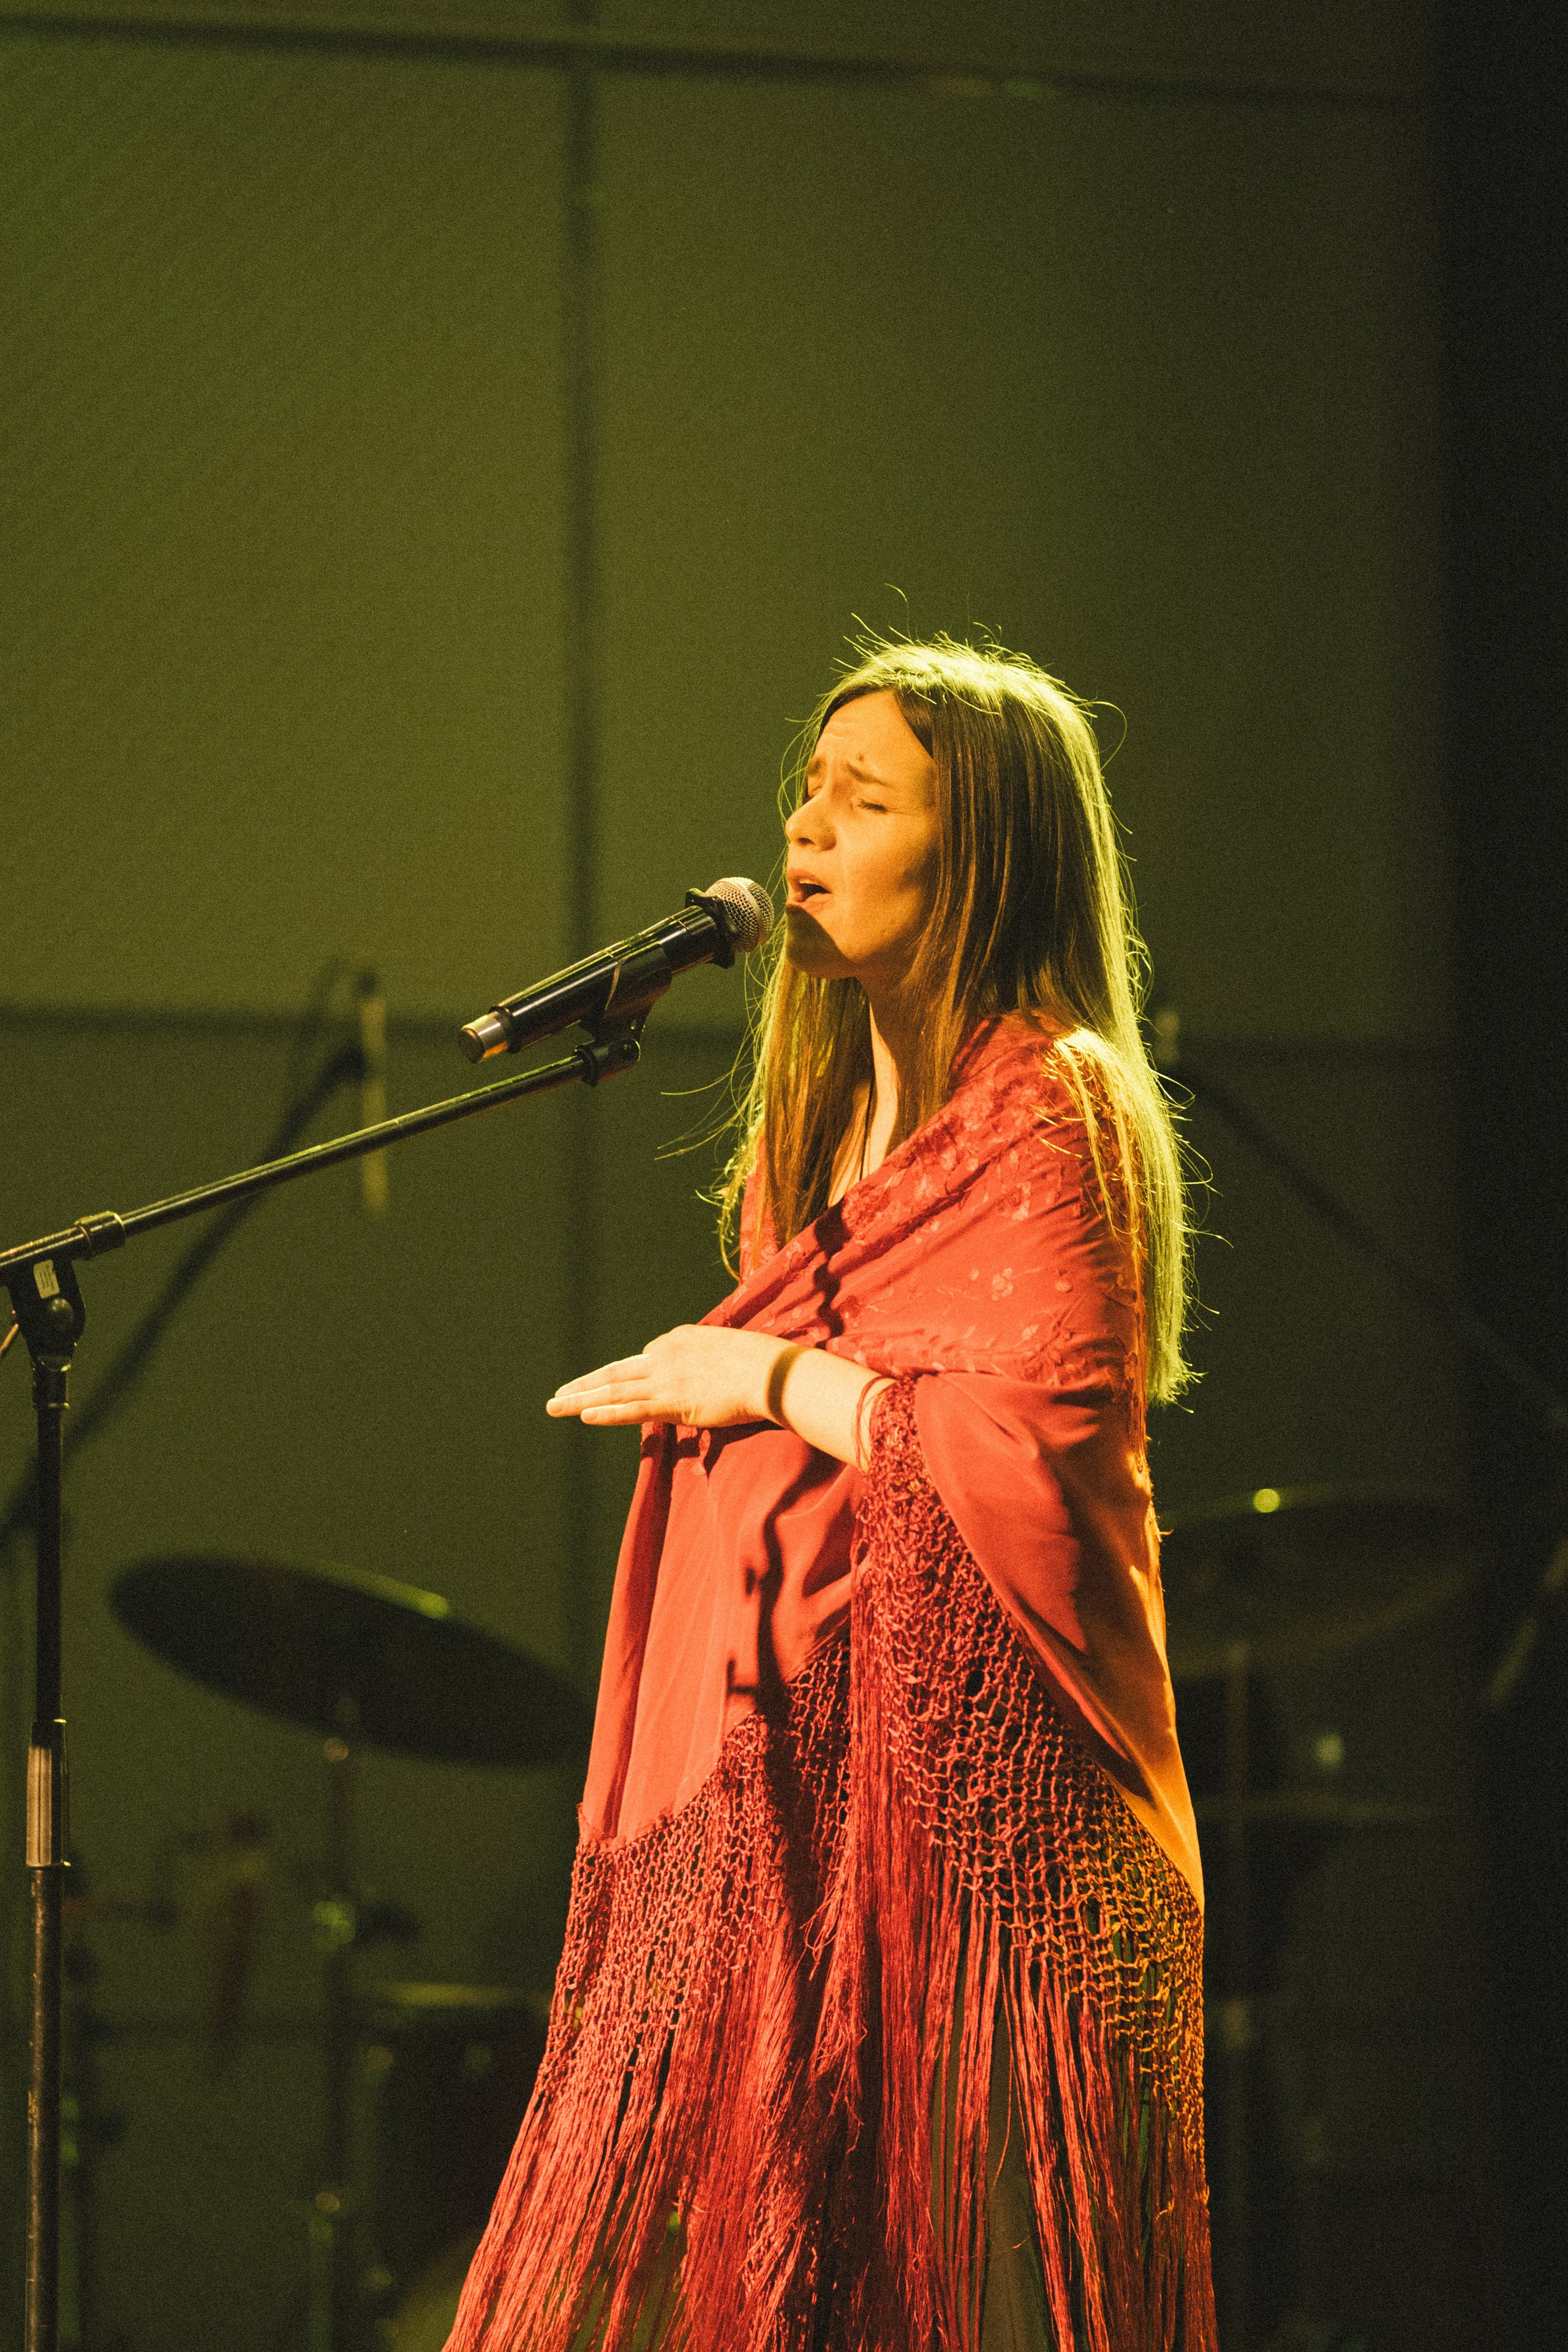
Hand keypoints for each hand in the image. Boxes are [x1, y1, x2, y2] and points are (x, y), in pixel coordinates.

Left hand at [546, 1325, 797, 1430]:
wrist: (770, 1371)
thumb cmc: (761, 1363)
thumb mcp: (729, 1349)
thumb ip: (709, 1358)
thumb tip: (709, 1373)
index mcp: (678, 1340)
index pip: (644, 1360)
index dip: (626, 1377)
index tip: (609, 1386)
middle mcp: (664, 1356)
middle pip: (615, 1372)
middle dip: (583, 1385)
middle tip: (557, 1395)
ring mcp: (666, 1379)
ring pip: (614, 1390)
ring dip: (581, 1399)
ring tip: (555, 1406)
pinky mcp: (672, 1402)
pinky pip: (631, 1410)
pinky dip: (606, 1413)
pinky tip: (584, 1415)